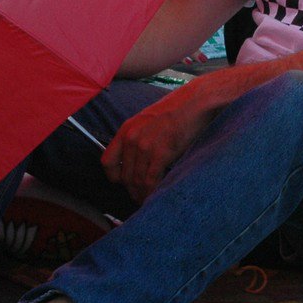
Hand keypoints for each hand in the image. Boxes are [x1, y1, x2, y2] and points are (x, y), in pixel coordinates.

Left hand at [101, 87, 214, 201]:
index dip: (114, 176)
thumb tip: (138, 160)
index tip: (123, 183)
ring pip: (137, 181)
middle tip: (140, 197)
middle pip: (124, 176)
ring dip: (142, 194)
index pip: (107, 161)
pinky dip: (152, 192)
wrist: (195, 102)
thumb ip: (139, 137)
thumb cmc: (177, 110)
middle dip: (132, 190)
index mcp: (126, 129)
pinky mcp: (161, 153)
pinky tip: (157, 195)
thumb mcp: (148, 120)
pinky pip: (150, 181)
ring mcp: (145, 146)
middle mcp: (131, 138)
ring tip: (148, 200)